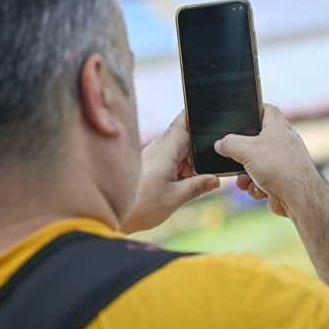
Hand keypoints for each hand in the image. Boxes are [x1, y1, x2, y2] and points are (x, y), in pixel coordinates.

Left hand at [121, 112, 219, 232]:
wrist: (111, 216)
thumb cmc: (140, 207)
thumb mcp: (175, 198)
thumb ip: (198, 186)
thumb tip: (216, 179)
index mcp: (166, 150)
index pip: (184, 121)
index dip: (198, 113)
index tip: (213, 111)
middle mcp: (160, 148)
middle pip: (187, 136)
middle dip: (202, 144)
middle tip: (215, 159)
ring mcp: (155, 157)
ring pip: (182, 150)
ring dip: (193, 160)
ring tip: (197, 177)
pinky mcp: (152, 167)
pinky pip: (173, 161)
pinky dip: (183, 168)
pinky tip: (186, 182)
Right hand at [214, 104, 319, 218]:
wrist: (298, 197)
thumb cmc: (279, 167)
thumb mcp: (246, 149)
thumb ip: (229, 143)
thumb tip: (220, 144)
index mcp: (278, 127)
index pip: (267, 109)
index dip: (253, 109)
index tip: (241, 114)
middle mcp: (283, 142)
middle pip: (256, 141)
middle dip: (242, 153)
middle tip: (235, 157)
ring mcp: (283, 162)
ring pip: (256, 164)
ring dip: (246, 174)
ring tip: (244, 180)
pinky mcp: (281, 180)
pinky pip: (261, 180)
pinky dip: (256, 186)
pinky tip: (257, 190)